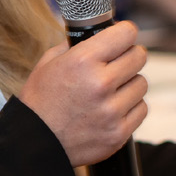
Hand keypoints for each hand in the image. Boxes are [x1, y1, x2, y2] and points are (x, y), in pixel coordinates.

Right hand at [18, 20, 147, 167]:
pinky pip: (141, 109)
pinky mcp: (119, 133)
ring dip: (129, 83)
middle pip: (139, 57)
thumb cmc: (40, 101)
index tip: (122, 37)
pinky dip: (130, 107)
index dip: (125, 32)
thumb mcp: (48, 62)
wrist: (34, 142)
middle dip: (129, 56)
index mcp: (82, 61)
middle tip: (117, 63)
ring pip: (141, 84)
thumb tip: (101, 33)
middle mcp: (100, 84)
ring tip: (111, 90)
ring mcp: (112, 111)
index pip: (126, 33)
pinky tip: (112, 108)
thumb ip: (76, 45)